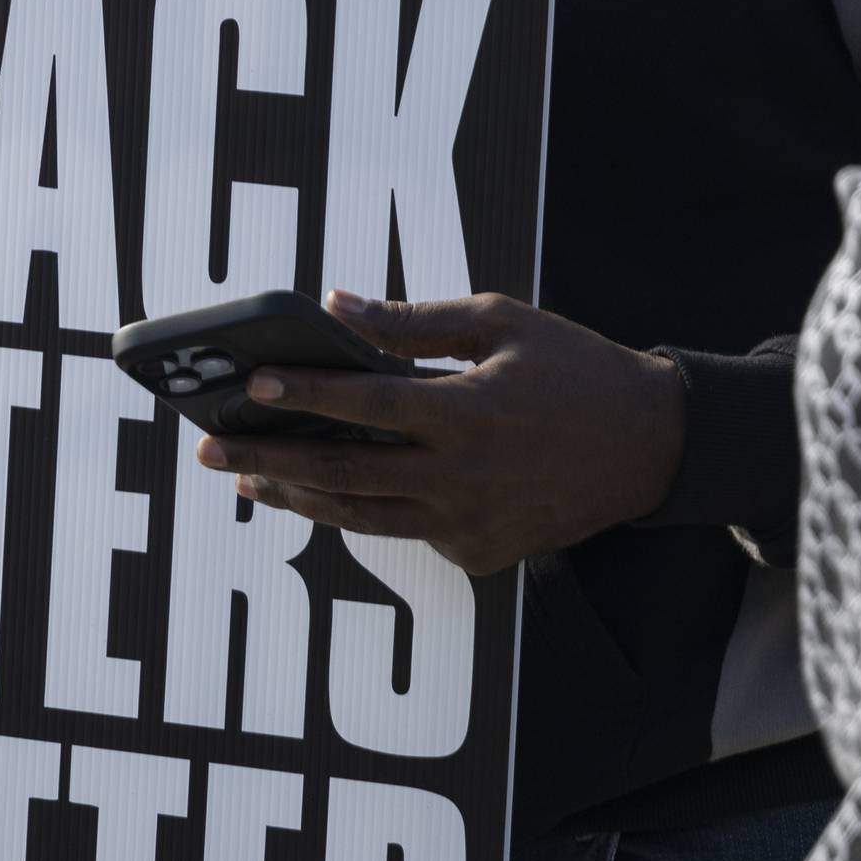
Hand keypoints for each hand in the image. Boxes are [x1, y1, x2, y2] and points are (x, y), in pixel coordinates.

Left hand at [200, 293, 686, 578]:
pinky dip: (362, 512)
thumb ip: (415, 322)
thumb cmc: (575, 371)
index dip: (304, 395)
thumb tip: (338, 306)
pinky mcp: (479, 554)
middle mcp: (463, 478)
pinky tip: (322, 491)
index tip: (251, 384)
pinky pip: (404, 532)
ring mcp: (469, 526)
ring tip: (248, 478)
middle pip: (342, 474)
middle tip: (210, 451)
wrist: (650, 448)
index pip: (366, 405)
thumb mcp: (503, 322)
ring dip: (298, 497)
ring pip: (361, 518)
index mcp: (469, 413)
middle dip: (268, 460)